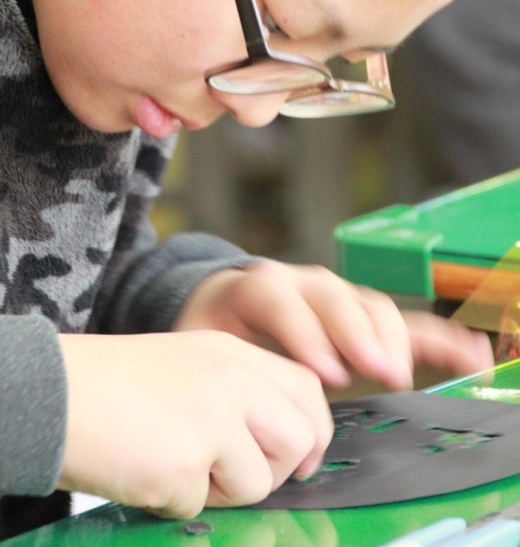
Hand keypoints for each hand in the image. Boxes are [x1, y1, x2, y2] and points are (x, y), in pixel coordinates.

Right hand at [58, 330, 332, 518]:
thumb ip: (237, 391)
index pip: (307, 389)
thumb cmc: (113, 384)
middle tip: (231, 473)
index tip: (301, 457)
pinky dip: (176, 500)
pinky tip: (146, 471)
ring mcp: (212, 418)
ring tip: (177, 466)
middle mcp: (231, 379)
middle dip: (276, 468)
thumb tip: (279, 441)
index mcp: (232, 353)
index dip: (314, 430)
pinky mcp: (186, 461)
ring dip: (223, 490)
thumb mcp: (188, 364)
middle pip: (300, 437)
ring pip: (261, 482)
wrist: (55, 392)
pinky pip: (203, 503)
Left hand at [174, 260, 493, 389]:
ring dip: (389, 338)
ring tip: (396, 374)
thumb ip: (222, 363)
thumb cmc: (216, 330)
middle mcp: (302, 283)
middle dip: (355, 333)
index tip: (324, 372)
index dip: (304, 333)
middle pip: (333, 298)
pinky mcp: (363, 317)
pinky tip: (468, 355)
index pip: (280, 299)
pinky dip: (436, 337)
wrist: (226, 304)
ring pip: (369, 305)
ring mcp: (337, 296)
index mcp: (257, 286)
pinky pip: (404, 321)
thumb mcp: (203, 341)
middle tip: (374, 370)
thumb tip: (243, 412)